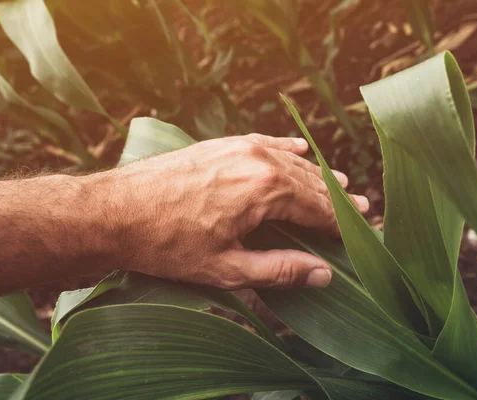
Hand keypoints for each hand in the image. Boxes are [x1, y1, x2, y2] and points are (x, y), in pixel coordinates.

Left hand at [92, 134, 368, 289]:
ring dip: (317, 177)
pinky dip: (285, 150)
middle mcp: (259, 160)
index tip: (361, 234)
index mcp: (267, 190)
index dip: (342, 225)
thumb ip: (279, 270)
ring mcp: (238, 147)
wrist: (113, 211)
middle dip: (337, 201)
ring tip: (341, 185)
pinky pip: (264, 143)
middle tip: (363, 210)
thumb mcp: (227, 268)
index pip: (319, 209)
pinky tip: (299, 151)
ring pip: (291, 163)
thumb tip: (324, 275)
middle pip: (310, 183)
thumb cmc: (167, 245)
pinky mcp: (220, 144)